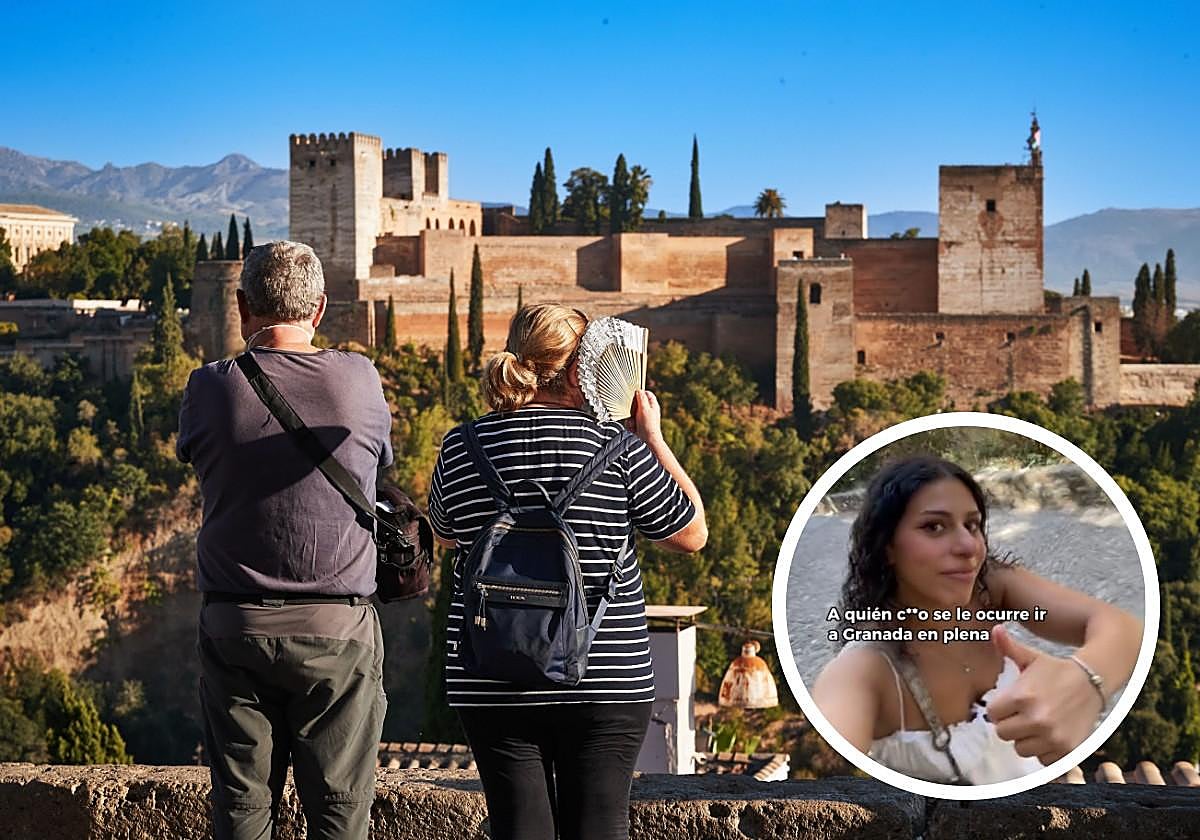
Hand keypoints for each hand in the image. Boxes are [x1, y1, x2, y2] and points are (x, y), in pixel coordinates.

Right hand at [625, 390, 663, 444]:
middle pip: (637, 403)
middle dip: (632, 409)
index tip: (634, 396)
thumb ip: (641, 399)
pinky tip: (633, 427)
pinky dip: (631, 424)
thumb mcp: (644, 409)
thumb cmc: (649, 425)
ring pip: (632, 413)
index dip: (640, 393)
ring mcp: (644, 417)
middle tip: (633, 413)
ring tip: (634, 423)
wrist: (649, 440)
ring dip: (630, 418)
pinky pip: (631, 420)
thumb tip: (639, 390)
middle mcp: (648, 410)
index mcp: (653, 405)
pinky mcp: (639, 423)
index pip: (647, 393)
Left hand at [986, 624, 1104, 765]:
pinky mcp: (1067, 749)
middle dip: (1010, 723)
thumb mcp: (1032, 658)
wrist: (1093, 681)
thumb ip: (1008, 647)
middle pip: (1003, 733)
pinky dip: (1045, 751)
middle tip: (1023, 713)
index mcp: (1021, 696)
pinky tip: (1050, 734)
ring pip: (1021, 749)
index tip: (1011, 703)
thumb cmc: (1057, 670)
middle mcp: (1036, 718)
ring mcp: (1052, 736)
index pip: (992, 714)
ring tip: (1037, 723)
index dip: (1000, 708)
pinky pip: (1042, 760)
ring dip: (1026, 738)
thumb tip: (994, 629)